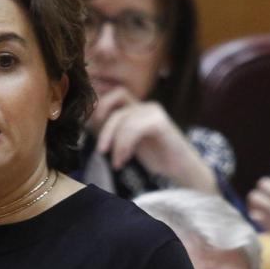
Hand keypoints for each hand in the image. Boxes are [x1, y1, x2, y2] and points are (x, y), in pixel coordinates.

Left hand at [92, 87, 216, 192]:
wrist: (183, 172)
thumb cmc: (156, 160)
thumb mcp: (127, 145)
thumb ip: (111, 133)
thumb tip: (86, 126)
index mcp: (136, 109)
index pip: (111, 95)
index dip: (97, 107)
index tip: (89, 131)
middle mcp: (144, 106)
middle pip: (113, 102)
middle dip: (103, 127)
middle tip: (101, 151)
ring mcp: (153, 112)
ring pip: (122, 118)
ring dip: (115, 143)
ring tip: (117, 163)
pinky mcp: (160, 122)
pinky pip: (133, 128)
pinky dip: (124, 145)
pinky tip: (124, 161)